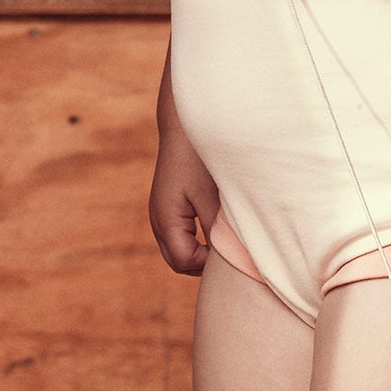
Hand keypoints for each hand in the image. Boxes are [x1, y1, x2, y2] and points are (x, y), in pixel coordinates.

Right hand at [150, 98, 219, 276]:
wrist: (184, 126)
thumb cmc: (200, 160)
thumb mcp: (213, 200)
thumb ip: (217, 234)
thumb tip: (231, 262)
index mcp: (166, 220)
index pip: (185, 262)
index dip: (210, 263)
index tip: (232, 247)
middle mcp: (157, 220)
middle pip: (178, 262)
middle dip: (204, 262)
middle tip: (230, 247)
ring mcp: (160, 213)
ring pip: (178, 250)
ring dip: (200, 251)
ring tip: (224, 237)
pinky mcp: (166, 206)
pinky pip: (179, 236)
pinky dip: (196, 239)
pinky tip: (215, 224)